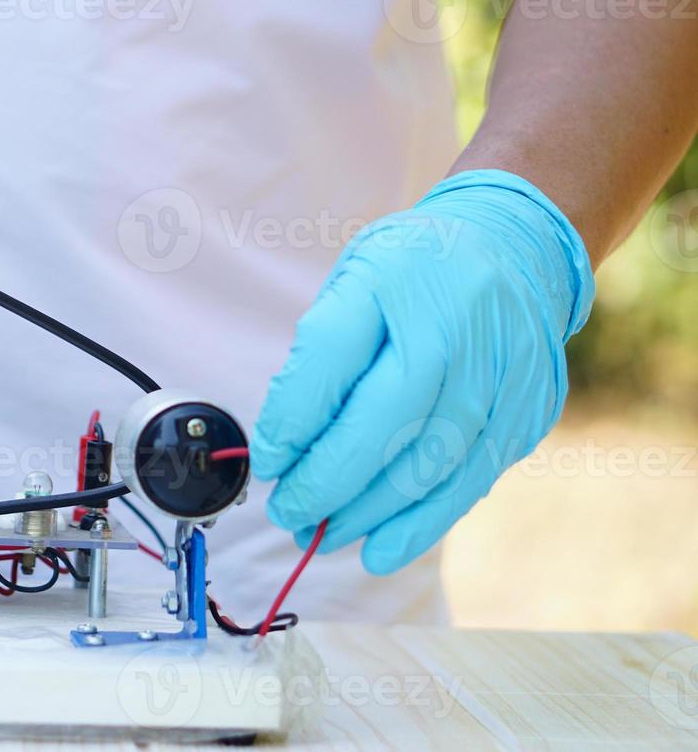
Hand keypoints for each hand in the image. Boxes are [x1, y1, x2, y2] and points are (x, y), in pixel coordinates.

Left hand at [249, 170, 594, 573]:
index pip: (330, 357)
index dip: (292, 421)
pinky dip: (420, 524)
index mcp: (393, 276)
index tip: (267, 463)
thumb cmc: (413, 272)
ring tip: (322, 534)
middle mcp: (453, 321)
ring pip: (428, 463)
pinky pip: (468, 481)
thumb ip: (320, 358)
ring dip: (367, 512)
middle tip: (287, 512)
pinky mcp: (528, 410)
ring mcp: (501, 368)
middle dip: (325, 481)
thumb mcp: (353, 282)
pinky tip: (379, 549)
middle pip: (383, 421)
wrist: (518, 246)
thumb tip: (284, 449)